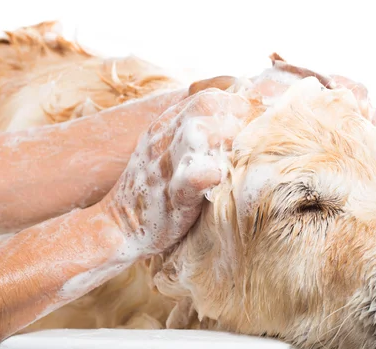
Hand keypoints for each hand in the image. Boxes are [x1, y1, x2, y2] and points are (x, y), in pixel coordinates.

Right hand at [100, 88, 252, 256]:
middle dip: (237, 114)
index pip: (206, 96)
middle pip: (205, 105)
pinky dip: (208, 174)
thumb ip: (195, 133)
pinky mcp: (170, 197)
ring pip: (196, 133)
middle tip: (257, 133)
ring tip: (243, 150)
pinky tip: (221, 175)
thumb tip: (237, 122)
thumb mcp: (167, 150)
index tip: (256, 119)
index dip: (236, 103)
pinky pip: (190, 178)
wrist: (117, 225)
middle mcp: (163, 139)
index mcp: (165, 126)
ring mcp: (165, 166)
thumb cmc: (154, 188)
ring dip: (226, 136)